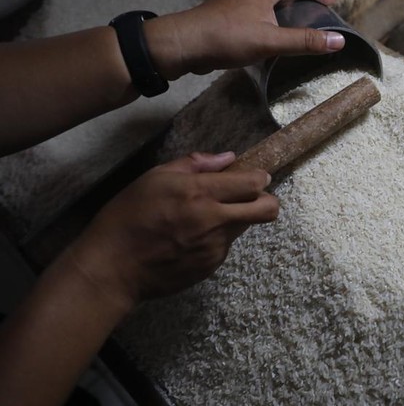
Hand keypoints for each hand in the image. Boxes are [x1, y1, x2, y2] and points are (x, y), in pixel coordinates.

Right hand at [64, 152, 278, 306]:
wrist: (113, 268)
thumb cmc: (127, 216)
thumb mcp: (154, 178)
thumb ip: (195, 165)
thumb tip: (228, 158)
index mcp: (199, 193)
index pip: (252, 183)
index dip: (260, 177)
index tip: (257, 176)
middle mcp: (214, 220)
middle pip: (267, 209)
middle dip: (267, 200)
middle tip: (251, 197)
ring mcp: (215, 247)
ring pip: (245, 227)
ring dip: (236, 219)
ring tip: (205, 219)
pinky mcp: (211, 266)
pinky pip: (225, 246)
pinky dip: (216, 239)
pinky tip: (189, 239)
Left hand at [145, 0, 345, 78]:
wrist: (185, 43)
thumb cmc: (228, 38)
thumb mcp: (271, 42)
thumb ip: (304, 41)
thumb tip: (339, 40)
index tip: (332, 3)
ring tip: (284, 11)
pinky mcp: (223, 10)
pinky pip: (246, 0)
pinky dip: (260, 6)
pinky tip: (262, 25)